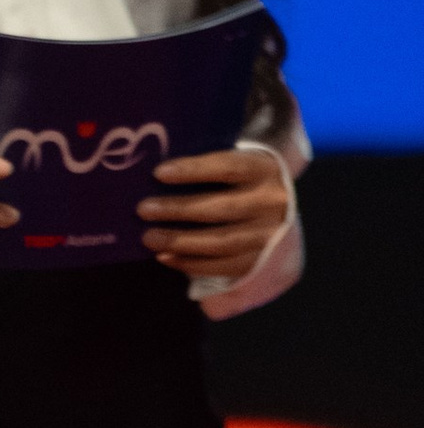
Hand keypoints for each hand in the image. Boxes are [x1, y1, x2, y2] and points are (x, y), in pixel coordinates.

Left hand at [139, 147, 291, 280]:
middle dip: (179, 209)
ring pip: (222, 242)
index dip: (194, 170)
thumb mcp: (237, 161)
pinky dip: (191, 263)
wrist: (283, 206)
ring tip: (149, 238)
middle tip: (143, 210)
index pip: (228, 167)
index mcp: (264, 169)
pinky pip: (224, 266)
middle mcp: (272, 202)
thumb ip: (208, 166)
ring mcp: (270, 235)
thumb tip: (159, 177)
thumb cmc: (243, 178)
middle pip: (222, 208)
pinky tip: (165, 257)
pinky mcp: (262, 261)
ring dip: (181, 241)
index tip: (159, 173)